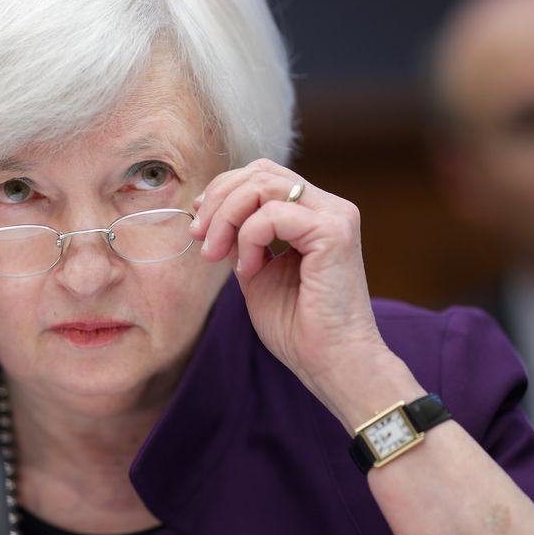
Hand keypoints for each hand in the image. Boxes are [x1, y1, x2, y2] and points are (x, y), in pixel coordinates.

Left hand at [191, 159, 400, 420]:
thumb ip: (241, 240)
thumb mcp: (256, 273)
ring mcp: (335, 216)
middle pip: (260, 171)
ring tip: (217, 255)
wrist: (331, 363)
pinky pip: (272, 214)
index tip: (198, 225)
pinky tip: (249, 270)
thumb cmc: (298, 328)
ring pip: (263, 184)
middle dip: (218, 199)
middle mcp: (329, 207)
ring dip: (226, 217)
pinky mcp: (334, 232)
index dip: (222, 192)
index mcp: (313, 214)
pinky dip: (248, 238)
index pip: (262, 175)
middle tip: (200, 238)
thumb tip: (210, 214)